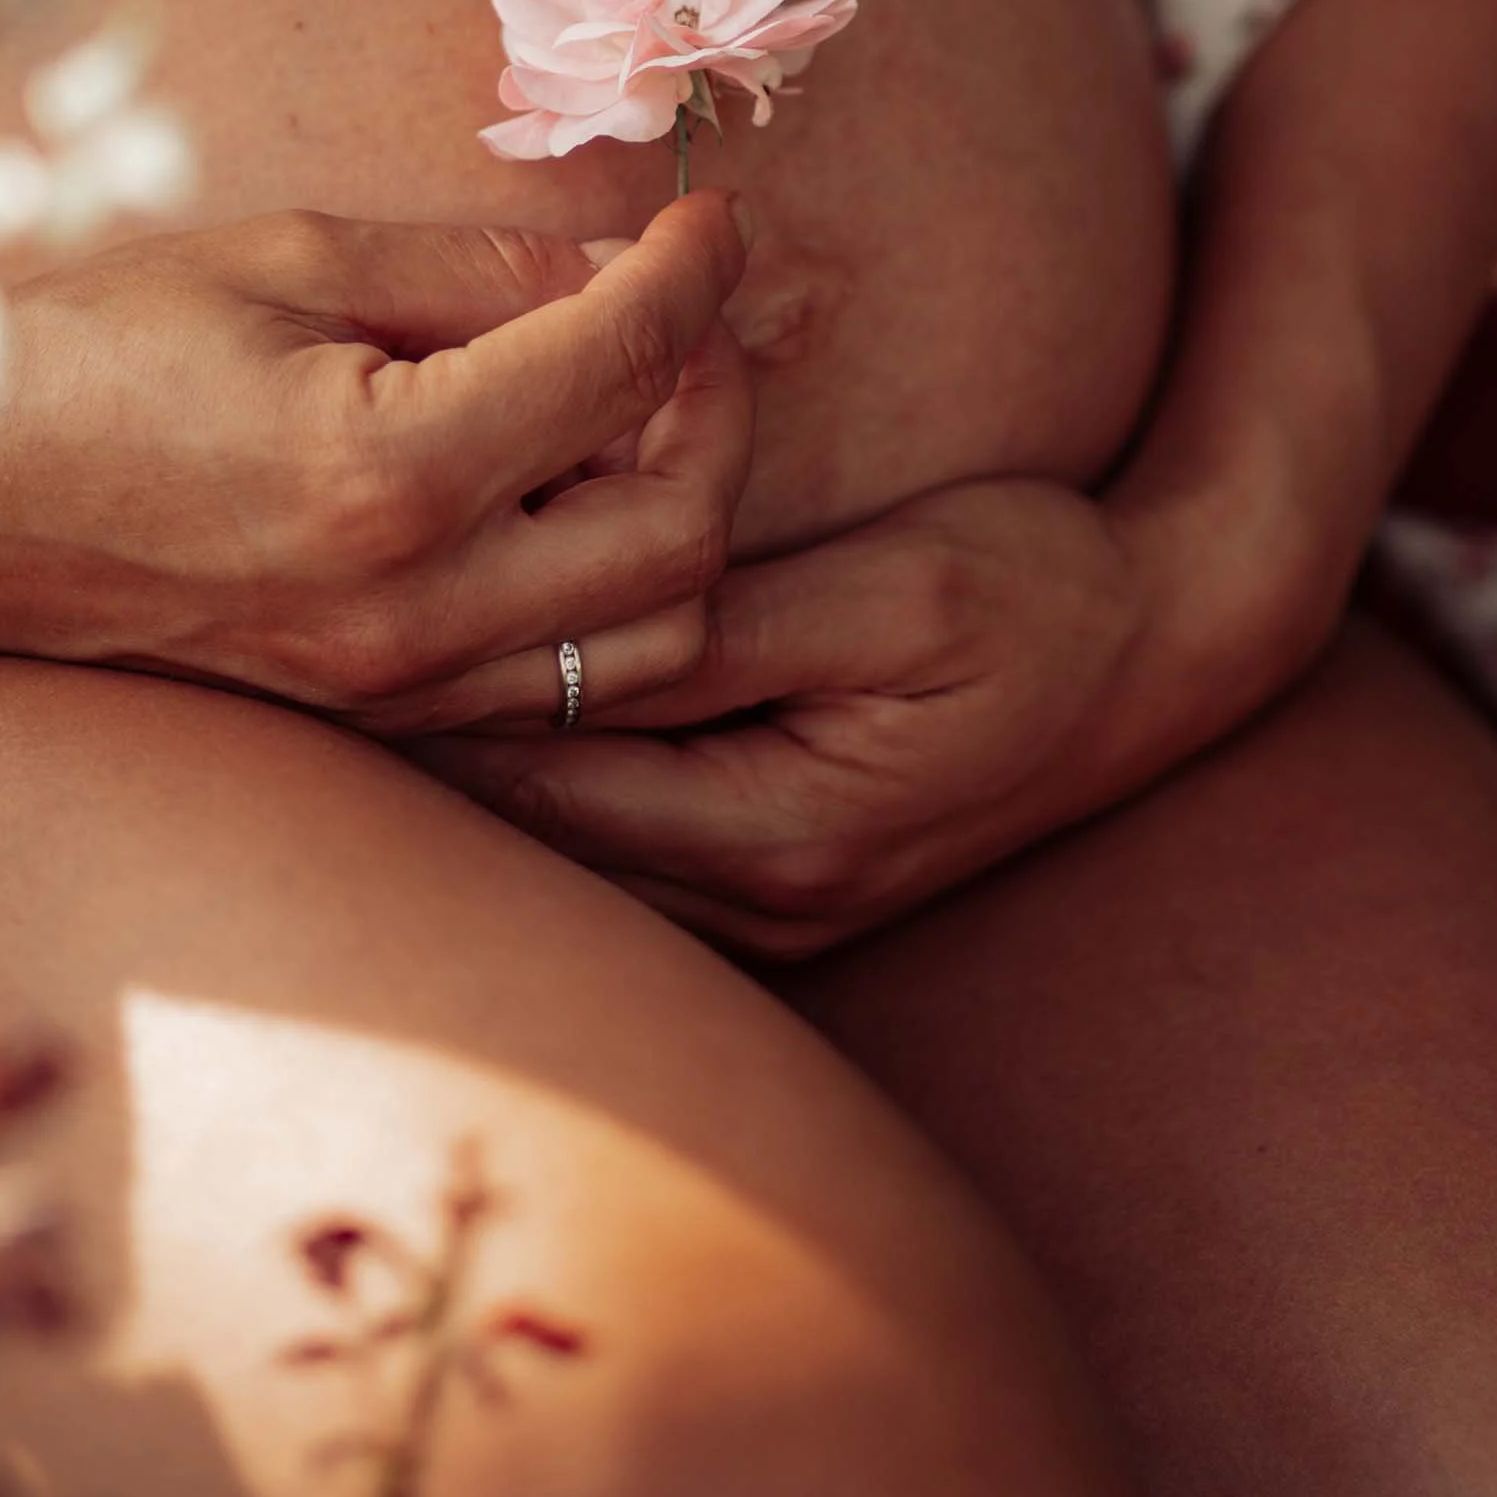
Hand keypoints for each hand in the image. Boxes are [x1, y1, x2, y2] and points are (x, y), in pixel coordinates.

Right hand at [0, 194, 756, 734]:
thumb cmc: (93, 350)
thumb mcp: (292, 256)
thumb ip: (483, 268)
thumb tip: (633, 265)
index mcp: (388, 473)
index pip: (628, 362)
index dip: (697, 271)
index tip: (708, 221)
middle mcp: (412, 611)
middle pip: (687, 533)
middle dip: (721, 406)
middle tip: (682, 317)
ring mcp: (397, 690)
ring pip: (653, 639)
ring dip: (683, 514)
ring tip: (630, 408)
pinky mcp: (380, 722)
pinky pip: (565, 683)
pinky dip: (613, 590)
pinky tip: (565, 493)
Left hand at [427, 475, 1223, 959]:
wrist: (1167, 646)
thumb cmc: (1036, 588)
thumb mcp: (894, 585)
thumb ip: (728, 623)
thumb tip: (569, 630)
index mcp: (782, 834)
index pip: (547, 776)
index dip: (436, 689)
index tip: (352, 601)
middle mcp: (766, 904)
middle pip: (537, 833)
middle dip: (434, 733)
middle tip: (329, 622)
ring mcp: (777, 911)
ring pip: (571, 848)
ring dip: (488, 758)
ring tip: (379, 649)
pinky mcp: (785, 881)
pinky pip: (629, 843)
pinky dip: (563, 773)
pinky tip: (502, 692)